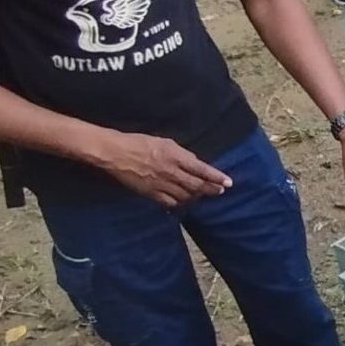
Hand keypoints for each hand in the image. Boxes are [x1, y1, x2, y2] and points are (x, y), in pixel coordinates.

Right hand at [94, 131, 231, 207]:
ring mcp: (161, 185)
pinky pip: (170, 202)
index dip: (216, 177)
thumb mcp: (166, 142)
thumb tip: (196, 163)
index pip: (202, 169)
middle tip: (220, 191)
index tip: (228, 182)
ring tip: (203, 195)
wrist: (116, 153)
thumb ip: (182, 154)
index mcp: (175, 157)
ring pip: (186, 196)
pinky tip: (184, 201)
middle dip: (211, 189)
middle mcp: (171, 172)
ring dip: (197, 197)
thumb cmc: (140, 143)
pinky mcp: (151, 194)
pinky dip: (180, 202)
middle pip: (197, 185)